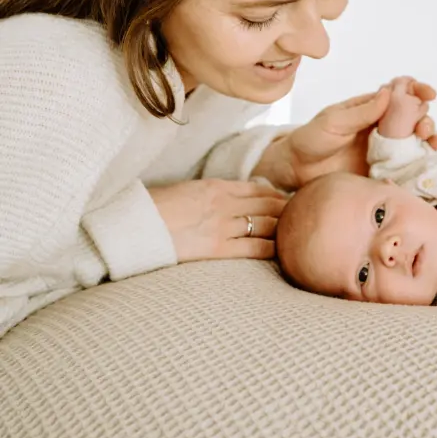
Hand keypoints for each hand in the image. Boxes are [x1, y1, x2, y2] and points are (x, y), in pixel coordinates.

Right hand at [148, 179, 287, 261]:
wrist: (135, 225)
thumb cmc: (153, 209)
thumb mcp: (185, 191)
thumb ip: (208, 194)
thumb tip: (224, 199)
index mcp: (214, 186)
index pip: (256, 188)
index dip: (275, 195)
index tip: (286, 200)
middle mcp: (223, 203)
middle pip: (266, 205)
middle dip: (285, 210)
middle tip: (300, 217)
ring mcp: (222, 225)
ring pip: (265, 224)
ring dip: (282, 228)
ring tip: (294, 234)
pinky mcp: (217, 248)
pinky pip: (253, 247)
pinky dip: (270, 248)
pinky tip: (279, 252)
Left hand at [284, 82, 436, 186]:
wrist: (297, 171)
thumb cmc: (311, 139)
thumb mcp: (334, 122)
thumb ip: (361, 111)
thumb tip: (387, 92)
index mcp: (371, 108)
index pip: (400, 93)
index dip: (417, 89)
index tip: (429, 93)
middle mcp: (382, 127)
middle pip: (414, 117)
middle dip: (426, 119)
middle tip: (424, 129)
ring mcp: (385, 150)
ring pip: (416, 141)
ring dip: (430, 139)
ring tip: (433, 143)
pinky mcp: (384, 171)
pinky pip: (407, 166)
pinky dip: (422, 163)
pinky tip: (430, 163)